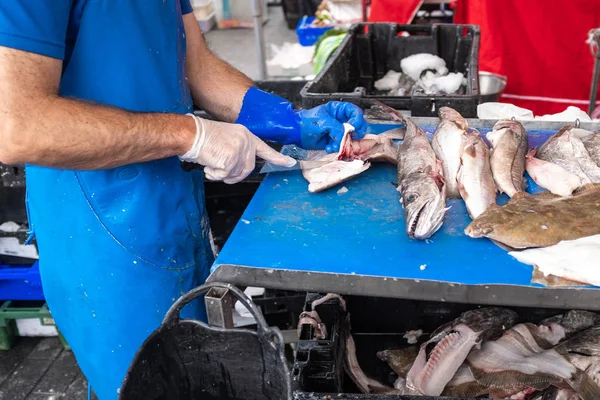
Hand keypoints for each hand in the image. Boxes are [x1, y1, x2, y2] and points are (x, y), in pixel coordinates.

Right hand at [180, 114, 295, 183]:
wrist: (190, 134)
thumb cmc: (202, 136)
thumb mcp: (226, 138)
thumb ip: (238, 149)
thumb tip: (240, 167)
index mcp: (246, 135)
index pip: (265, 148)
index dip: (278, 158)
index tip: (290, 163)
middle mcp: (245, 142)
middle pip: (248, 168)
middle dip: (235, 175)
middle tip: (221, 172)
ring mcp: (239, 150)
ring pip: (236, 174)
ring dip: (223, 175)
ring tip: (212, 164)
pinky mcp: (230, 159)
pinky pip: (225, 176)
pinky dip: (214, 175)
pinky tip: (208, 165)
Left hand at [297, 101, 366, 152]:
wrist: (297, 134)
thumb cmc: (308, 123)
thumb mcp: (324, 122)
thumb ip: (337, 128)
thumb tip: (346, 137)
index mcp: (339, 110)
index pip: (355, 112)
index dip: (358, 120)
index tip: (353, 128)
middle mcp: (341, 120)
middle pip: (358, 126)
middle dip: (355, 133)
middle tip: (350, 137)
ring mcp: (339, 132)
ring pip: (352, 137)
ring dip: (346, 142)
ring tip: (335, 144)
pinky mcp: (335, 141)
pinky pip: (343, 145)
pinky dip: (338, 148)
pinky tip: (329, 147)